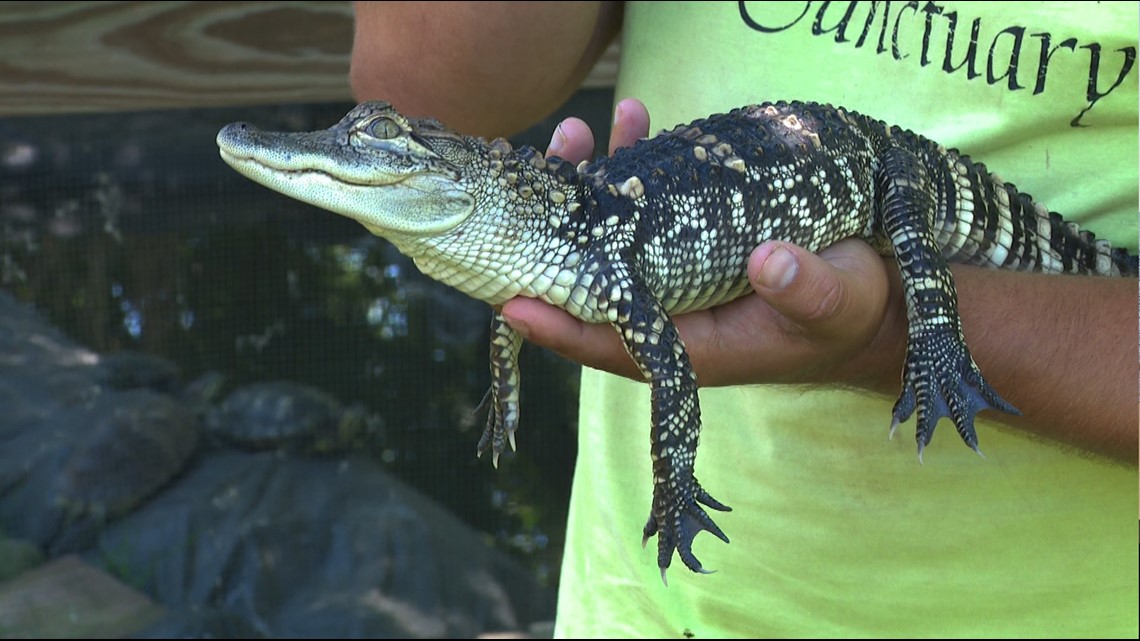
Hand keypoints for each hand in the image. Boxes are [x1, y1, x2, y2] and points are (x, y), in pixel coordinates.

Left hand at [501, 99, 906, 389]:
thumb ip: (806, 290)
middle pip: (590, 283)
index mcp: (692, 345)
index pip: (611, 343)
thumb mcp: (837, 305)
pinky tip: (632, 118)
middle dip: (554, 239)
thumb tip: (769, 263)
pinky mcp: (688, 237)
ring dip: (588, 188)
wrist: (866, 295)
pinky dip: (631, 166)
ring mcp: (673, 272)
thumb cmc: (850, 312)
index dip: (559, 327)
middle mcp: (669, 310)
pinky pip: (643, 205)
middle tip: (534, 184)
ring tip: (576, 131)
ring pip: (609, 237)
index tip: (512, 302)